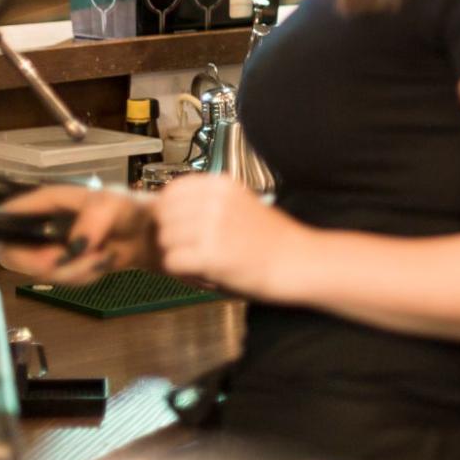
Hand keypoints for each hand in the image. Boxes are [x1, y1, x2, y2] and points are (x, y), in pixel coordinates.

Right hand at [0, 185, 154, 286]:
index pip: (7, 214)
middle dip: (41, 263)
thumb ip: (92, 219)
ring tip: (102, 256)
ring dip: (73, 271)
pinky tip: (100, 264)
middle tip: (67, 260)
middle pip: (14, 252)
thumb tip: (74, 244)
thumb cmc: (130, 208)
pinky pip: (60, 281)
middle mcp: (44, 224)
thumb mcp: (114, 204)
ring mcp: (52, 247)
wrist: (149, 235)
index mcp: (48, 201)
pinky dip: (83, 278)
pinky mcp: (64, 266)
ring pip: (40, 272)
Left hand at [152, 175, 306, 297]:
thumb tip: (166, 209)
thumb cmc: (271, 239)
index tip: (178, 224)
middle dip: (171, 235)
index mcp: (222, 185)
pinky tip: (203, 274)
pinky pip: (172, 262)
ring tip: (200, 263)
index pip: (172, 190)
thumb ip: (207, 203)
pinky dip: (183, 273)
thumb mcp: (240, 204)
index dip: (169, 211)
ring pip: (164, 240)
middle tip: (190, 249)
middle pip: (163, 216)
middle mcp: (214, 201)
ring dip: (177, 255)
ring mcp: (211, 227)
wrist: (296, 262)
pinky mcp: (209, 255)